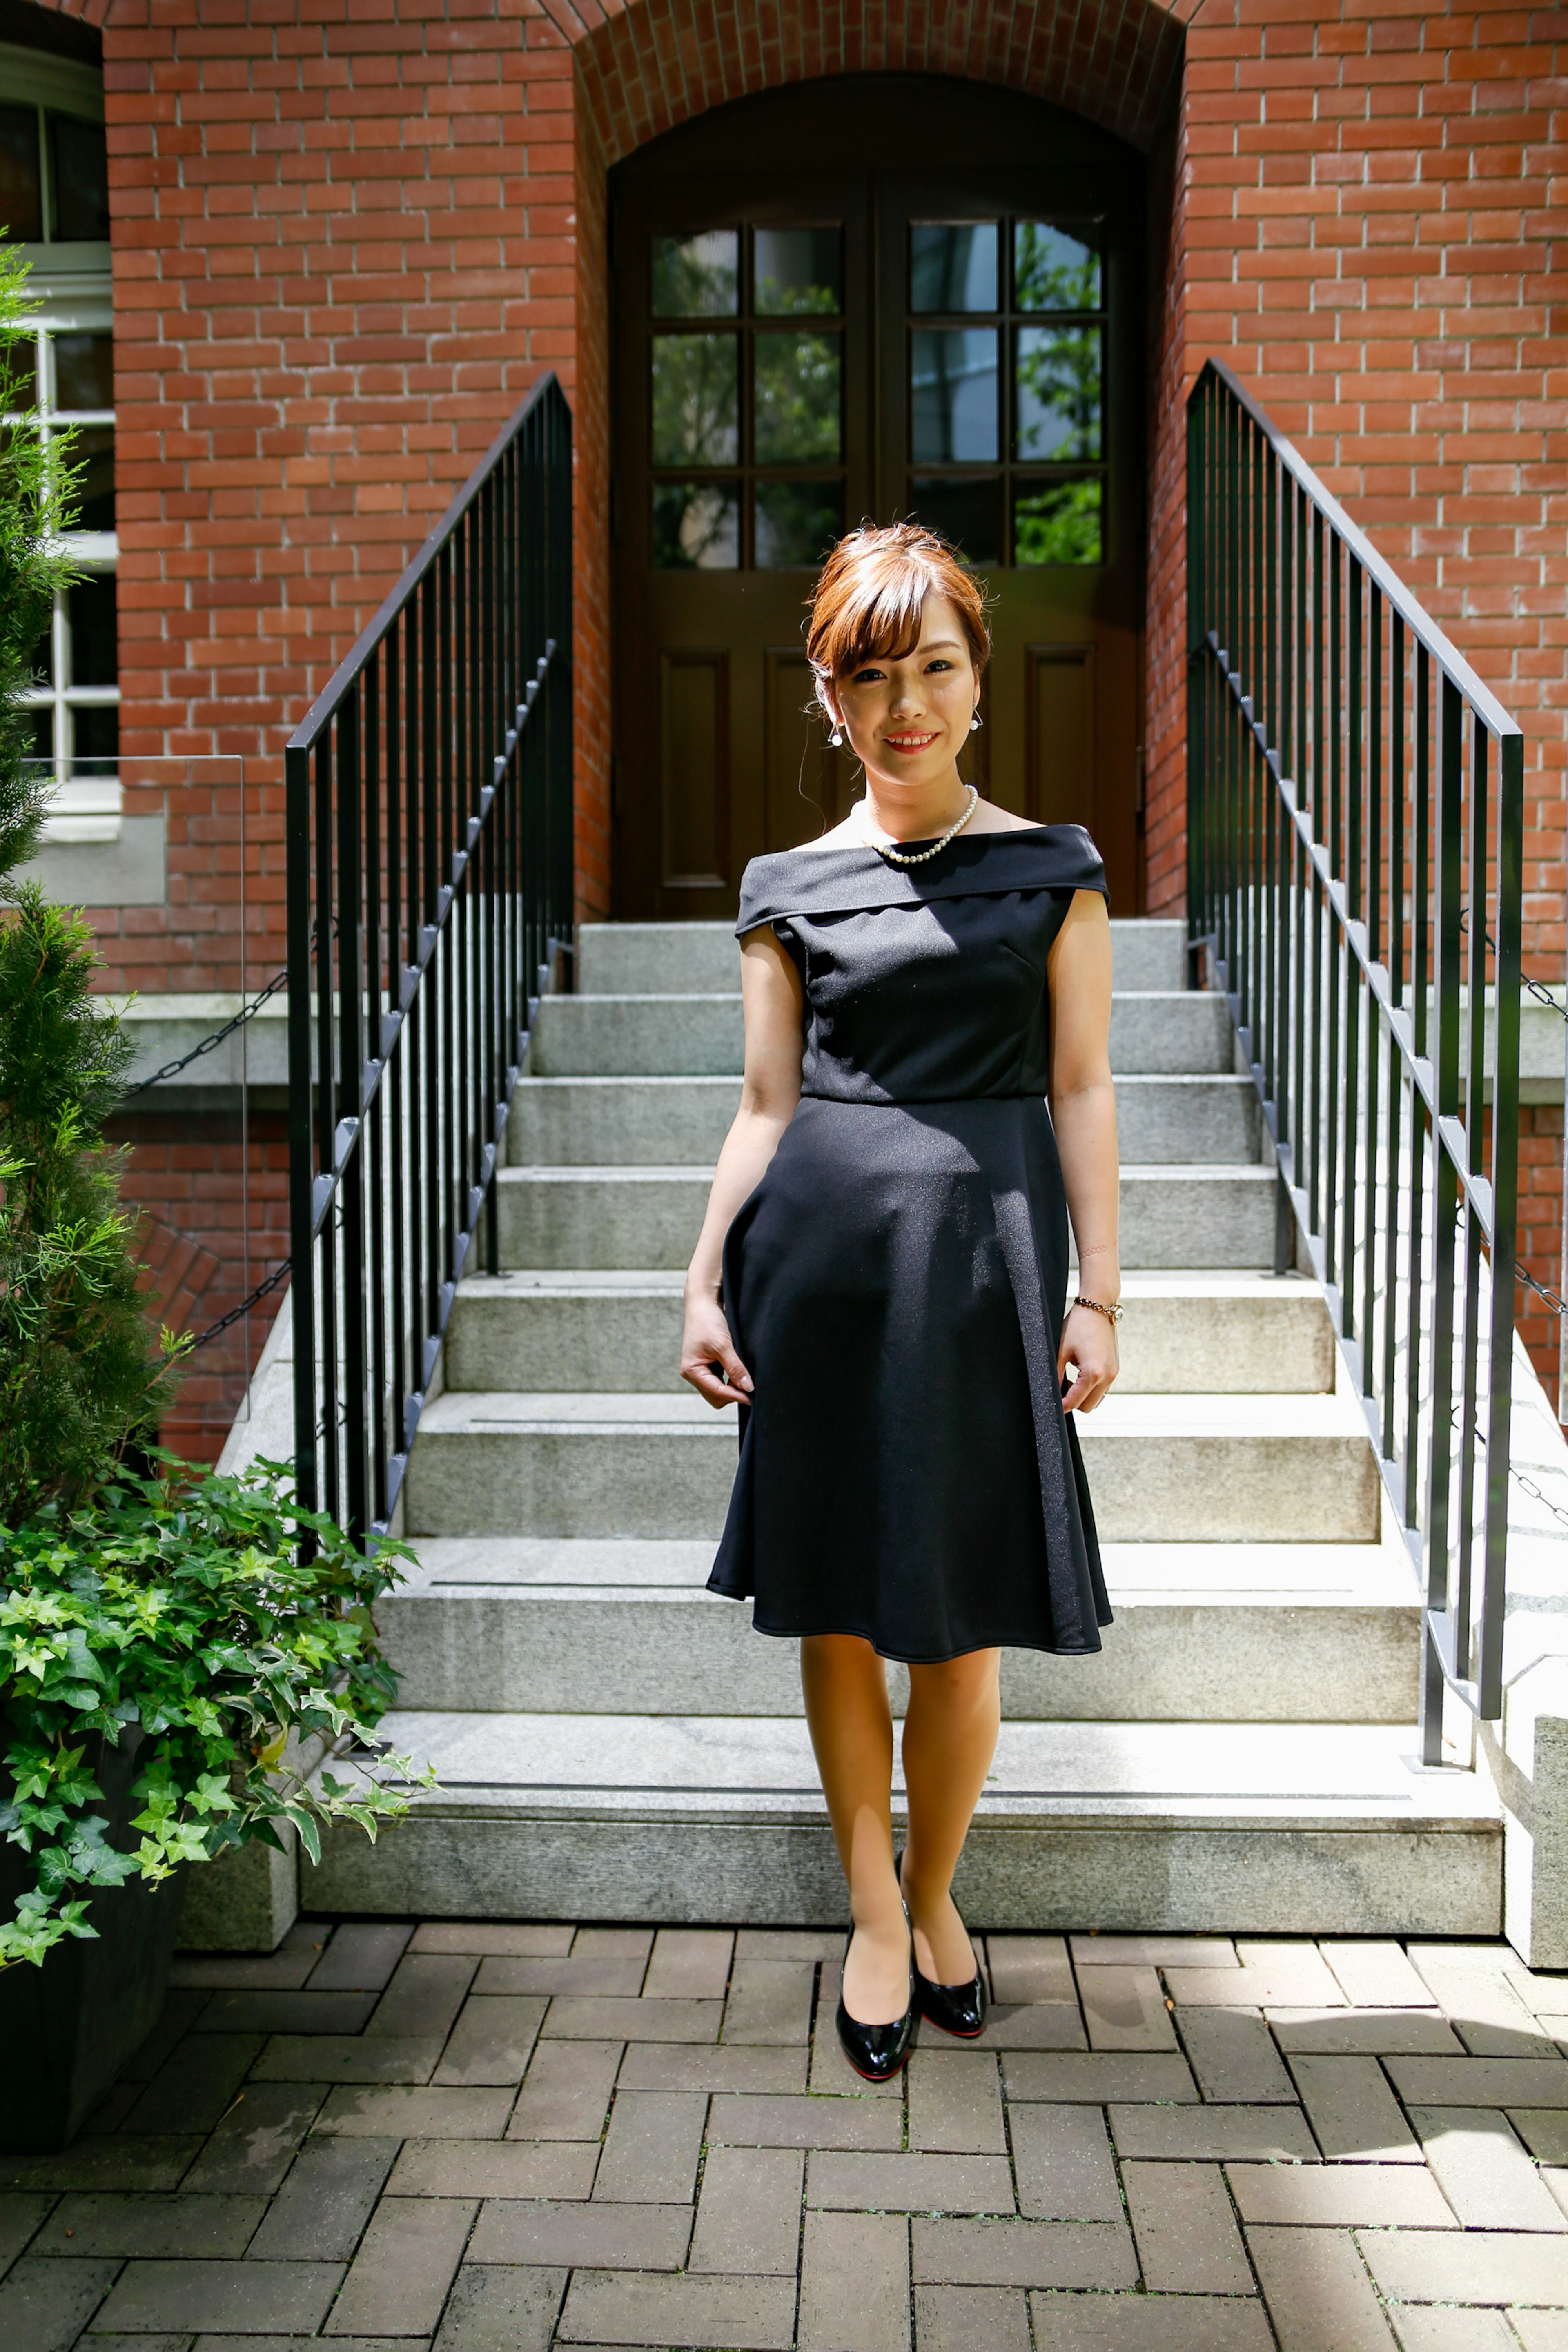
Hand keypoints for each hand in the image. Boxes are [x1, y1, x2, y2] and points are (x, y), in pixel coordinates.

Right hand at [681, 1288, 753, 1408]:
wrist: (703, 1303)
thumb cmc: (707, 1321)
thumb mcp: (723, 1345)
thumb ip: (735, 1368)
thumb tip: (748, 1388)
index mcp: (691, 1371)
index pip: (716, 1392)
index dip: (735, 1395)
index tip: (751, 1397)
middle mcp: (693, 1373)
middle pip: (715, 1396)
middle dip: (732, 1393)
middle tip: (750, 1385)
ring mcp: (699, 1370)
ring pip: (718, 1390)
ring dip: (732, 1386)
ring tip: (745, 1377)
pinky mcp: (707, 1365)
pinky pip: (720, 1380)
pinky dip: (730, 1379)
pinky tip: (739, 1371)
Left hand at [1058, 1302, 1117, 1412]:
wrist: (1098, 1306)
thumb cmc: (1079, 1324)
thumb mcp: (1060, 1351)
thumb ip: (1055, 1374)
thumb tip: (1052, 1391)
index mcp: (1093, 1373)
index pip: (1075, 1402)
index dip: (1062, 1406)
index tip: (1053, 1404)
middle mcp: (1108, 1376)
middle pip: (1088, 1407)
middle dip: (1073, 1402)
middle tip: (1062, 1387)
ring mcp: (1114, 1373)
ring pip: (1097, 1399)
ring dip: (1084, 1396)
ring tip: (1071, 1379)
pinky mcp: (1115, 1368)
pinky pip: (1103, 1388)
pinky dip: (1092, 1387)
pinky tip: (1081, 1374)